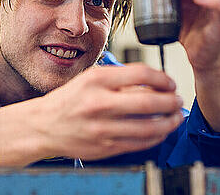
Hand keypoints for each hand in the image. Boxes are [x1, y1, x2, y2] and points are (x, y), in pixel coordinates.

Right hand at [31, 63, 182, 159]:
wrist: (43, 126)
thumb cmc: (68, 100)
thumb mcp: (90, 79)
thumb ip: (119, 78)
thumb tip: (153, 82)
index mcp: (97, 80)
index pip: (141, 74)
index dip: (162, 78)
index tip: (169, 82)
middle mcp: (99, 102)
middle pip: (149, 102)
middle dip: (171, 101)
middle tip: (177, 99)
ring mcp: (102, 127)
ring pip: (148, 126)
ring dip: (169, 122)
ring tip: (175, 116)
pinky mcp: (105, 146)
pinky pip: (139, 143)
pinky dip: (156, 136)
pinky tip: (160, 130)